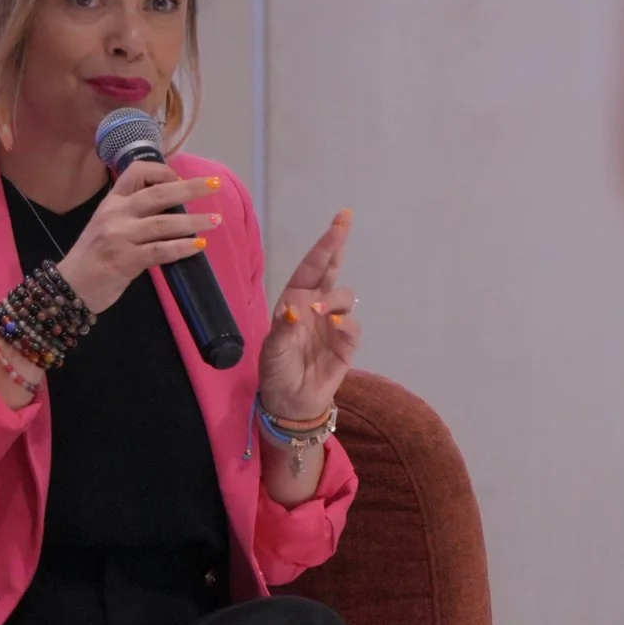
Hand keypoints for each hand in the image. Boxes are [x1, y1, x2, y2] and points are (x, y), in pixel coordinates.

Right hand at [55, 159, 223, 313]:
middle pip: (158, 193)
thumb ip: (132, 215)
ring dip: (194, 221)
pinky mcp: (126, 260)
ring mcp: (120, 237)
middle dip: (191, 188)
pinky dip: (182, 248)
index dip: (163, 171)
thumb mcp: (106, 226)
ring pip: (164, 223)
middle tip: (214, 185)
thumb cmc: (92, 258)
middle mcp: (115, 214)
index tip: (180, 179)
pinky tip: (199, 246)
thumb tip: (171, 209)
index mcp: (111, 201)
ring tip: (215, 220)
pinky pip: (161, 251)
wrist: (69, 288)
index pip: (136, 172)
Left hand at [257, 209, 357, 422]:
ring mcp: (332, 324)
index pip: (311, 267)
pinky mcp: (346, 344)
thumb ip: (283, 329)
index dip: (325, 245)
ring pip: (343, 296)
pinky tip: (333, 325)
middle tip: (344, 222)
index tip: (339, 222)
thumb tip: (294, 310)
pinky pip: (351, 326)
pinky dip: (344, 322)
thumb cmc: (276, 370)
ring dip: (333, 298)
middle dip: (337, 245)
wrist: (289, 402)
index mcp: (295, 300)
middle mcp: (316, 306)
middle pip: (331, 270)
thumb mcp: (272, 349)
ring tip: (318, 313)